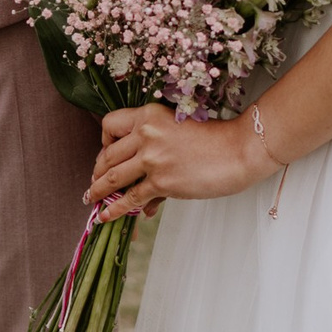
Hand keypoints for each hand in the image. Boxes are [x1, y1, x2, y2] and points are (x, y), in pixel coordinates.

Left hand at [85, 103, 278, 220]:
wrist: (240, 150)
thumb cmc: (216, 140)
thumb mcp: (178, 132)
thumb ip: (156, 151)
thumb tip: (141, 192)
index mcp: (148, 115)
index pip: (110, 125)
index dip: (103, 142)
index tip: (106, 155)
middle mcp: (145, 134)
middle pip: (108, 154)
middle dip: (98, 171)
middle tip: (95, 182)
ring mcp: (152, 158)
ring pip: (112, 176)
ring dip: (98, 190)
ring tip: (91, 198)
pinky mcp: (162, 182)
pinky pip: (129, 198)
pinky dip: (113, 209)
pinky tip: (105, 216)